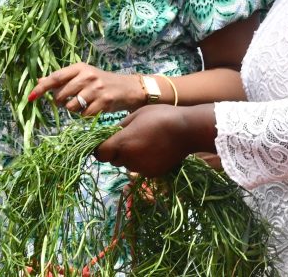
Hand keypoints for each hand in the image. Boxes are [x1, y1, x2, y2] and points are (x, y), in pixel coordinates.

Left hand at [28, 62, 144, 116]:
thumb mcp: (83, 75)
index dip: (41, 88)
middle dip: (60, 102)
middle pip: (60, 95)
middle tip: (69, 101)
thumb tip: (39, 80)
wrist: (128, 88)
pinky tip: (92, 109)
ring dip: (73, 110)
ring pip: (71, 107)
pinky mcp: (104, 102)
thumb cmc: (102, 82)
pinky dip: (85, 115)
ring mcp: (96, 89)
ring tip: (83, 104)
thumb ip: (63, 78)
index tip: (30, 97)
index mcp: (80, 67)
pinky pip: (84, 115)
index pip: (55, 77)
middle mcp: (87, 76)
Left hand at [95, 105, 214, 176]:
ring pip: (128, 164)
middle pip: (113, 160)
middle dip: (117, 151)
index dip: (100, 148)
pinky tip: (155, 150)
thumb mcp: (137, 114)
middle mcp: (129, 159)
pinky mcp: (153, 173)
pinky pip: (141, 168)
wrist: (187, 130)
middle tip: (129, 138)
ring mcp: (141, 168)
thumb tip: (112, 134)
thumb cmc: (161, 116)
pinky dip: (143, 161)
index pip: (99, 153)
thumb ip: (121, 127)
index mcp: (122, 143)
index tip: (105, 142)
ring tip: (145, 142)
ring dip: (130, 156)